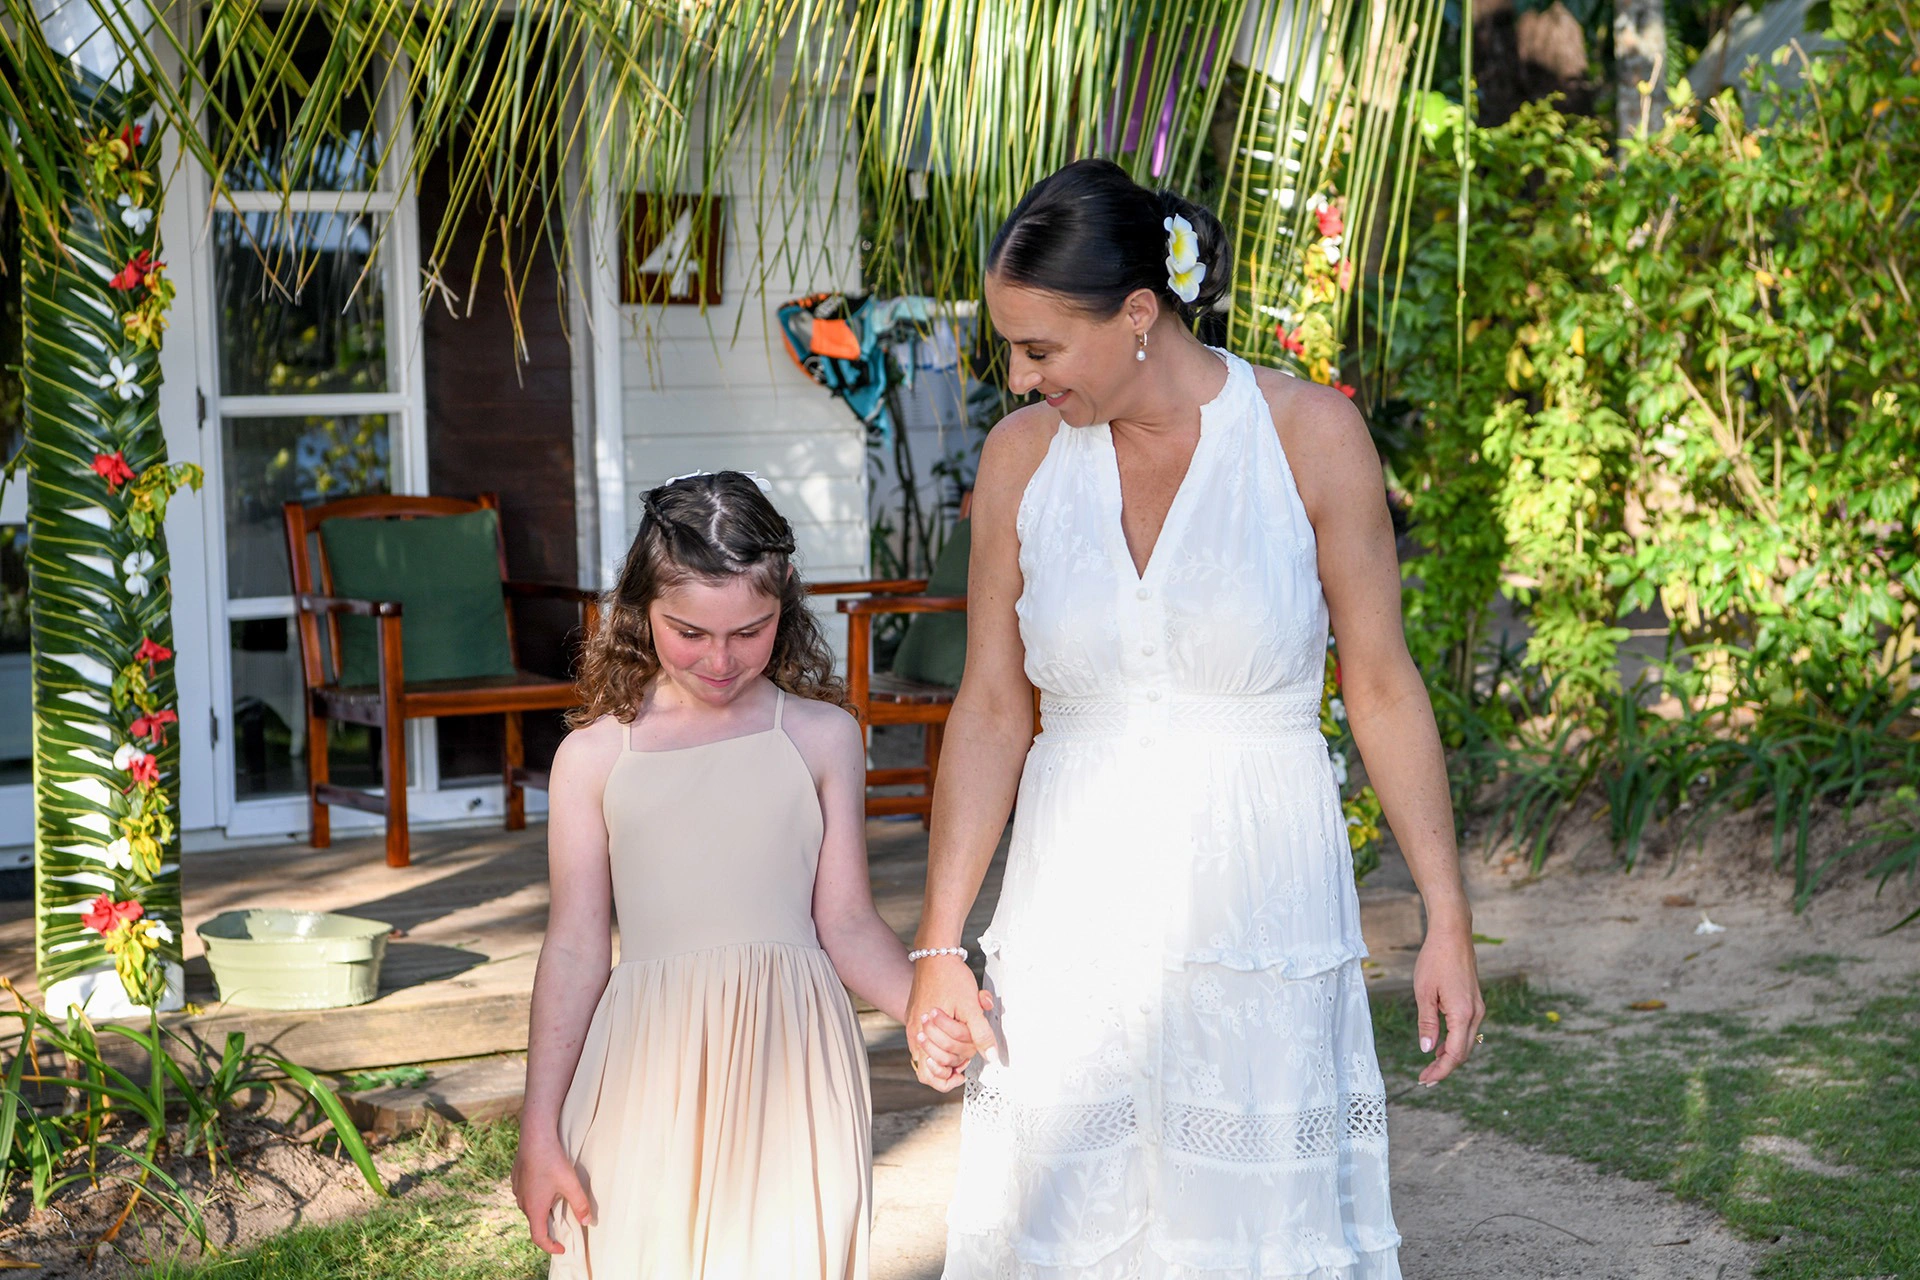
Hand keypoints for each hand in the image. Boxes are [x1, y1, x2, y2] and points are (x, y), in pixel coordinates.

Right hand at [513, 1129, 592, 1254]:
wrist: (535, 1138)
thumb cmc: (552, 1161)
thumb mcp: (571, 1184)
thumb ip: (580, 1204)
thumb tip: (587, 1221)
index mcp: (535, 1208)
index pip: (539, 1237)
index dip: (550, 1246)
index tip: (561, 1248)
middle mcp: (522, 1202)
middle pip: (535, 1222)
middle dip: (549, 1227)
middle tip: (563, 1225)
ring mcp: (518, 1190)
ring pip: (530, 1207)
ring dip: (542, 1210)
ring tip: (556, 1204)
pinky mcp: (517, 1179)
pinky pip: (526, 1194)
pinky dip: (536, 1196)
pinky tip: (546, 1186)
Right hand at [905, 955, 995, 1091]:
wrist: (937, 954)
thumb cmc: (951, 978)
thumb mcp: (971, 1006)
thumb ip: (980, 1033)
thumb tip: (990, 1056)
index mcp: (923, 1035)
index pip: (931, 1074)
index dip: (949, 1078)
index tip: (964, 1072)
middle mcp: (914, 1034)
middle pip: (934, 1065)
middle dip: (955, 1059)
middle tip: (969, 1045)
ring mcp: (914, 1026)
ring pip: (930, 1055)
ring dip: (949, 1051)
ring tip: (963, 1039)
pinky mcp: (916, 1019)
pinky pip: (927, 1041)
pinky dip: (942, 1041)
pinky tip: (956, 1031)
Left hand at [1413, 921, 1484, 1085]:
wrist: (1453, 935)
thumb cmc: (1435, 960)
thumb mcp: (1424, 992)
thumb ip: (1427, 1023)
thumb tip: (1427, 1049)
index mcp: (1463, 1013)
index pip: (1455, 1054)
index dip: (1441, 1070)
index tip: (1425, 1080)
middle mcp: (1476, 1014)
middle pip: (1463, 1052)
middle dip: (1445, 1068)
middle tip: (1425, 1079)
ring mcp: (1477, 1008)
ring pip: (1466, 1042)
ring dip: (1450, 1056)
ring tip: (1430, 1066)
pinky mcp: (1474, 1002)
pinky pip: (1466, 1029)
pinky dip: (1454, 1041)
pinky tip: (1440, 1045)